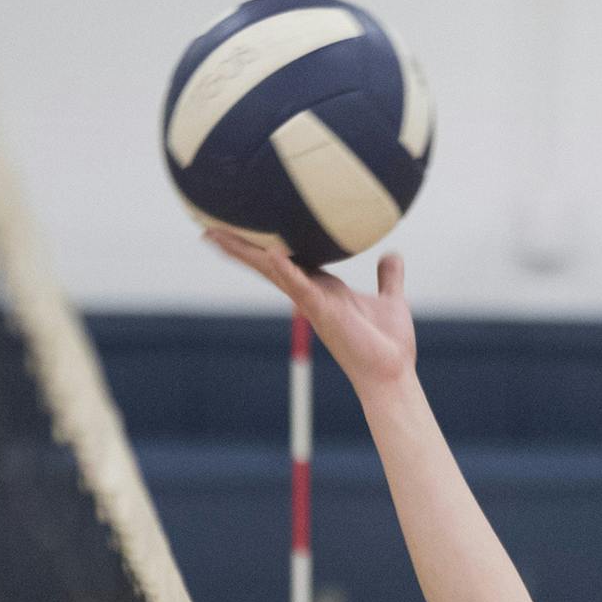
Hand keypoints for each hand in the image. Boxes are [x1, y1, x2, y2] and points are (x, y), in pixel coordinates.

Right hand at [203, 228, 415, 388]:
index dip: (263, 243)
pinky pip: (302, 288)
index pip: (287, 260)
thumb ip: (388, 278)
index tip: (242, 226)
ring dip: (246, 253)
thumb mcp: (390, 301)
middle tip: (208, 227)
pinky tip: (272, 252)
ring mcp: (313, 303)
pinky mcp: (324, 313)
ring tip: (217, 234)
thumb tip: (392, 254)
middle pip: (267, 263)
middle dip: (239, 247)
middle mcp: (311, 295)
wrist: (393, 374)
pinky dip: (288, 271)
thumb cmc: (388, 344)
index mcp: (323, 288)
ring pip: (273, 271)